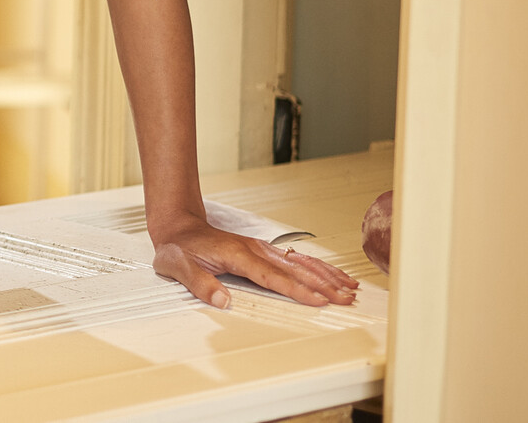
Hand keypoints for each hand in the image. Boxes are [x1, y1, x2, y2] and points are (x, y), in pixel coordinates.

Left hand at [150, 215, 358, 308]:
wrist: (178, 227)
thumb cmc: (178, 248)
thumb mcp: (177, 267)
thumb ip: (199, 283)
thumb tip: (223, 301)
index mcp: (237, 255)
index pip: (273, 277)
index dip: (297, 290)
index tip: (319, 300)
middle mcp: (253, 249)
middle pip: (294, 270)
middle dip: (323, 285)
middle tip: (346, 298)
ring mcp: (260, 248)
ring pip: (299, 263)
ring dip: (326, 275)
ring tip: (350, 287)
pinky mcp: (263, 250)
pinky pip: (294, 259)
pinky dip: (316, 267)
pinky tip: (332, 274)